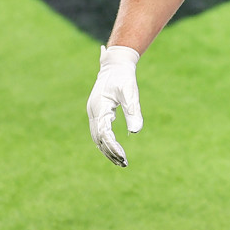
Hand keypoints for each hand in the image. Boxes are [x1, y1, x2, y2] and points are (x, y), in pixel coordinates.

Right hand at [86, 45, 142, 166]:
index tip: (124, 157)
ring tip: (121, 162)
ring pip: (97, 138)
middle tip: (124, 163)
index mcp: (99, 107)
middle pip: (98, 139)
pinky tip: (116, 150)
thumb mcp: (130, 92)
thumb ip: (133, 111)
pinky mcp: (97, 113)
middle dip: (110, 152)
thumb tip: (136, 131)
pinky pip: (99, 132)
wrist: (115, 65)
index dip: (113, 146)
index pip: (103, 134)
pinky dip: (106, 143)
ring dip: (108, 150)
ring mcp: (93, 113)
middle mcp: (93, 112)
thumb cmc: (124, 77)